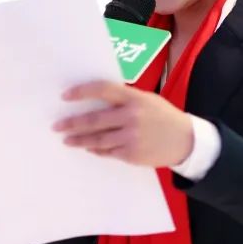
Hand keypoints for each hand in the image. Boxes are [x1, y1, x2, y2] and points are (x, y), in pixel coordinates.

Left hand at [53, 80, 193, 167]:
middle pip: (95, 119)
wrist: (185, 140)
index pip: (103, 89)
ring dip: (79, 140)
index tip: (65, 96)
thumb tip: (96, 101)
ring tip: (66, 140)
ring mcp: (131, 137)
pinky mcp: (132, 154)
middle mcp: (132, 116)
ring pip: (98, 139)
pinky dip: (96, 150)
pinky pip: (108, 152)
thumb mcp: (147, 100)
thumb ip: (124, 99)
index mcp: (135, 98)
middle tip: (56, 126)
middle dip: (73, 123)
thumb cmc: (163, 116)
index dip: (82, 92)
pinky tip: (88, 148)